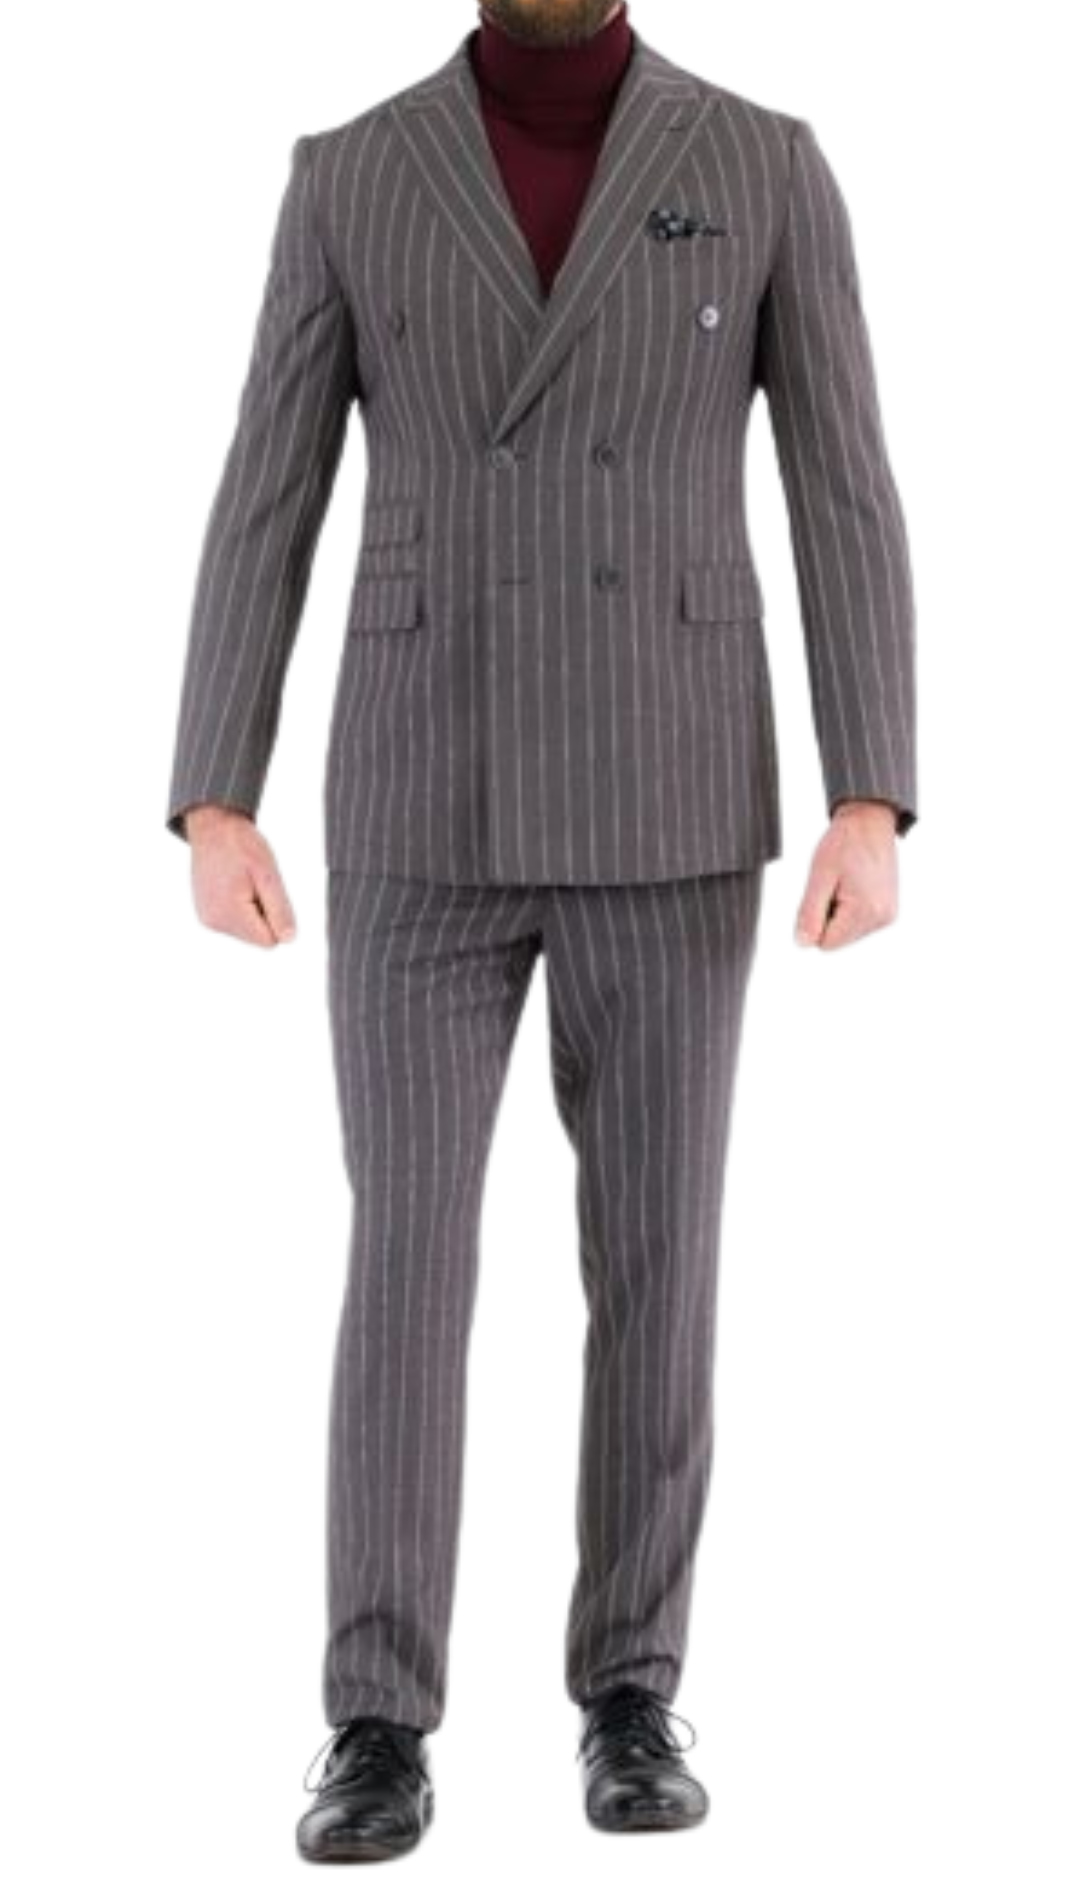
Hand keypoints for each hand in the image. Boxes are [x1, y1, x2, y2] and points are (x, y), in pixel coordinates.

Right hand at [184, 804, 297, 947]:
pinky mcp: (206, 915)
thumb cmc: (240, 844)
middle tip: (255, 883)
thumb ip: (279, 909)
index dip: (276, 917)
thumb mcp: (268, 874)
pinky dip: (241, 907)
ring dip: (253, 909)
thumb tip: (289, 938)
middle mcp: (215, 922)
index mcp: (230, 914)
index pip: (269, 940)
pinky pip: (235, 922)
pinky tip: (234, 884)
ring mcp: (208, 919)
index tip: (267, 890)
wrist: (213, 827)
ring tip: (244, 881)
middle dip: (264, 913)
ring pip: (248, 930)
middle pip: (258, 937)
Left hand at [794, 800, 898, 949]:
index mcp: (866, 911)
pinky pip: (858, 923)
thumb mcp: (819, 876)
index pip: (826, 943)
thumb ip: (809, 913)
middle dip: (828, 916)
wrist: (870, 822)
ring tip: (845, 882)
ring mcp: (888, 915)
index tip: (824, 891)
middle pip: (837, 939)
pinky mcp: (888, 911)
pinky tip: (854, 885)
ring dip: (838, 912)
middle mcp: (882, 918)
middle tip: (834, 884)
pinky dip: (850, 908)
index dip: (815, 920)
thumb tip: (802, 944)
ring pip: (846, 933)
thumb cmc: (844, 842)